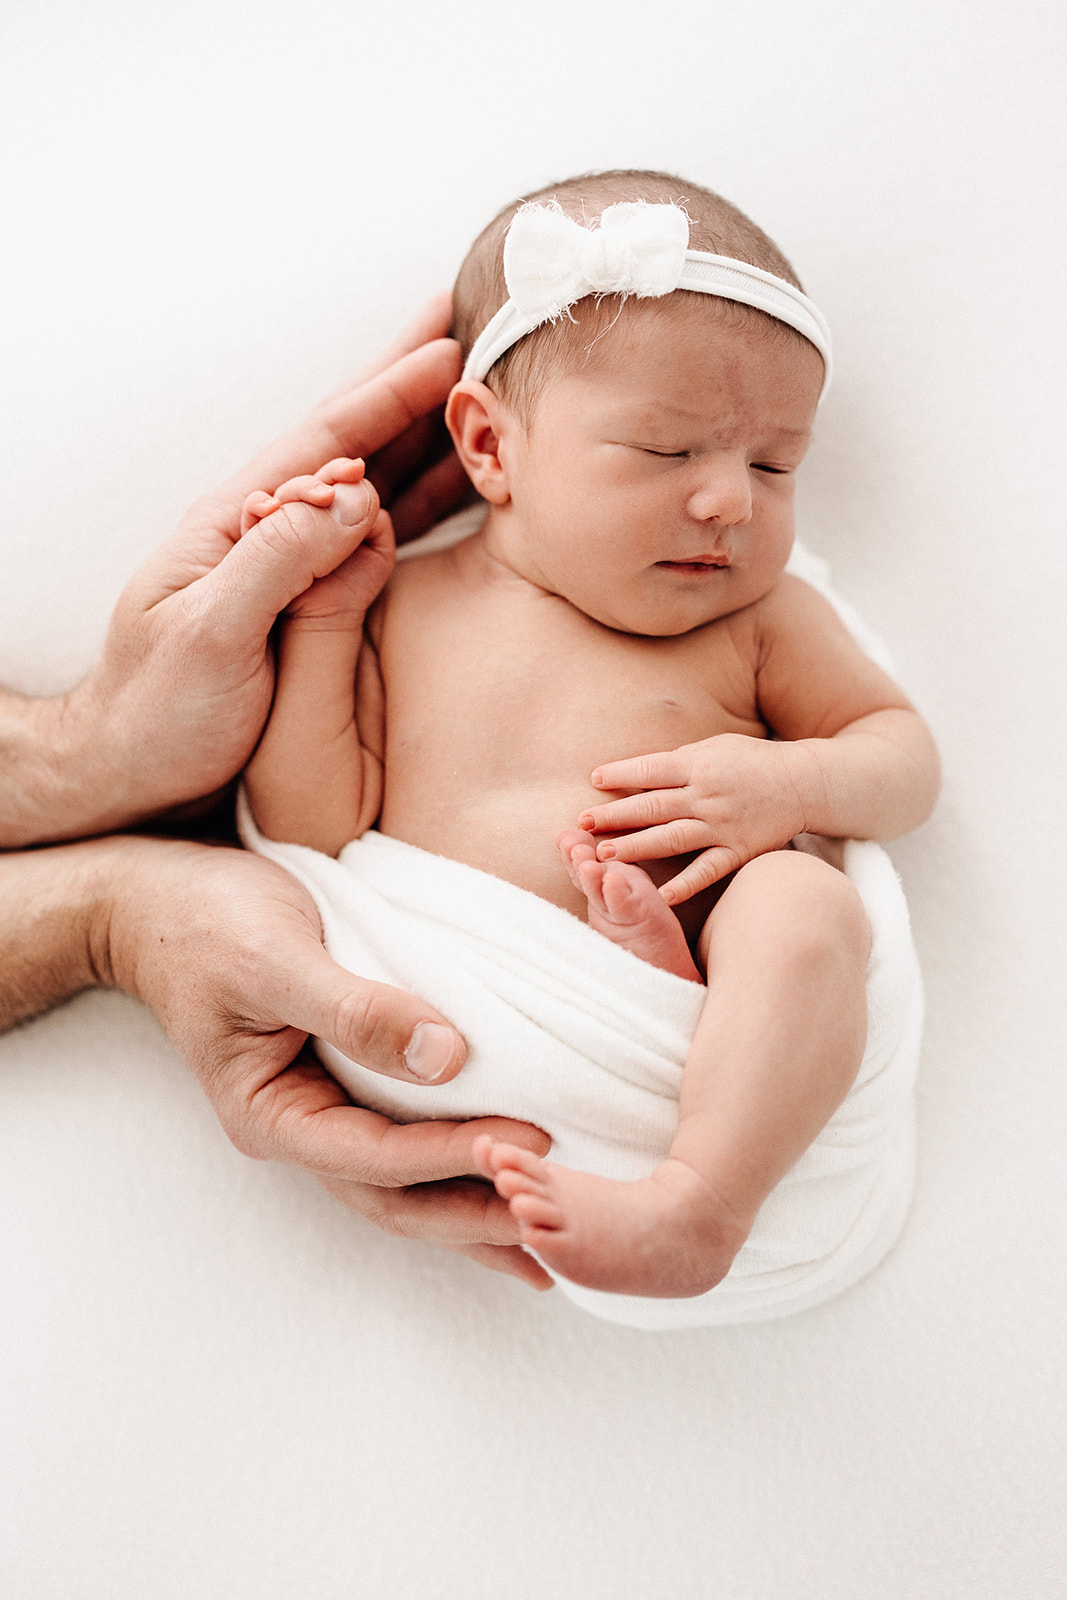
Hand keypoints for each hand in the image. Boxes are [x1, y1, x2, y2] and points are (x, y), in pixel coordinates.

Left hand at [23, 302, 465, 844]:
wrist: (130, 770)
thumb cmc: (158, 710)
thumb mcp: (212, 633)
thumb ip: (281, 561)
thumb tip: (362, 498)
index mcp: (237, 523)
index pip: (325, 442)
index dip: (388, 393)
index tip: (446, 348)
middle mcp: (267, 532)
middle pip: (355, 446)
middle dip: (413, 390)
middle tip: (471, 336)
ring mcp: (289, 567)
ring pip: (375, 488)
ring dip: (429, 442)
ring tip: (481, 405)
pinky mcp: (309, 607)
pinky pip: (379, 543)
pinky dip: (424, 509)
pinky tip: (457, 497)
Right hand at [100, 836, 551, 1288]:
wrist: (162, 900)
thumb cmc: (209, 924)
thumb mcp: (273, 959)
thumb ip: (353, 1009)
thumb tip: (447, 1056)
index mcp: (271, 1115)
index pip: (376, 1157)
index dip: (455, 1156)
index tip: (529, 1145)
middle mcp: (299, 1127)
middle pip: (397, 1197)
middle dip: (476, 1216)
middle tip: (558, 1223)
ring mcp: (323, 1110)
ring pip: (407, 1180)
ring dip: (473, 1206)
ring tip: (549, 1239)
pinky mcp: (347, 1082)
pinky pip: (410, 1133)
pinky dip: (458, 1161)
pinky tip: (505, 1172)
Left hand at [578, 733, 808, 903]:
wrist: (806, 783)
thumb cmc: (753, 761)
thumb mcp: (715, 747)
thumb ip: (679, 761)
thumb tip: (638, 772)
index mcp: (698, 766)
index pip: (651, 769)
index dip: (621, 774)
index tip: (593, 780)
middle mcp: (707, 795)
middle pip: (652, 806)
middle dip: (615, 815)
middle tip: (582, 824)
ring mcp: (722, 825)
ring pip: (672, 838)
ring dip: (637, 848)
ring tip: (605, 856)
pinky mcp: (737, 850)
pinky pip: (708, 870)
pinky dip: (686, 885)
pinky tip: (662, 897)